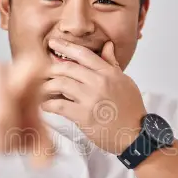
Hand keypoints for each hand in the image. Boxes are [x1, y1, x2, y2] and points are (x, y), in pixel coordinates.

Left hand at [41, 37, 146, 153]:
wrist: (135, 135)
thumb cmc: (130, 110)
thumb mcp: (125, 82)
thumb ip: (112, 64)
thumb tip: (107, 46)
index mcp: (109, 73)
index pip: (83, 54)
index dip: (65, 46)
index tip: (53, 42)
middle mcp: (99, 82)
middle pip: (67, 67)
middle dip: (51, 68)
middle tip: (43, 72)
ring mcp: (90, 98)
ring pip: (60, 84)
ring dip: (47, 86)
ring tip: (43, 89)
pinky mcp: (83, 115)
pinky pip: (59, 105)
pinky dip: (48, 104)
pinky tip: (45, 105)